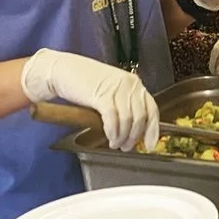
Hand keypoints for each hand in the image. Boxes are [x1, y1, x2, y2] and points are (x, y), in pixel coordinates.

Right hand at [21, 49, 158, 151]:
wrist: (65, 70)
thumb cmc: (87, 82)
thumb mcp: (112, 91)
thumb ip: (125, 105)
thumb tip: (133, 130)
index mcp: (134, 84)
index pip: (151, 108)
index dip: (153, 129)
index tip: (149, 144)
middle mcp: (129, 85)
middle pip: (141, 117)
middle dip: (135, 137)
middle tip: (127, 147)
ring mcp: (116, 89)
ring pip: (128, 120)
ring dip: (123, 137)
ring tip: (115, 144)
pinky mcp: (102, 95)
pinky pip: (113, 119)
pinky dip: (113, 132)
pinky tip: (110, 138)